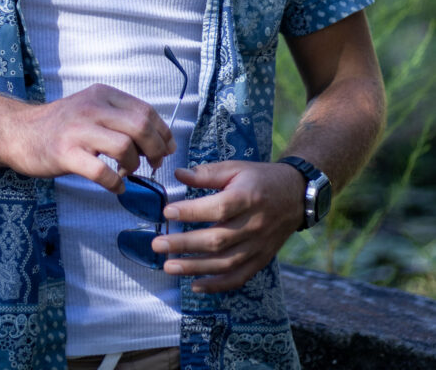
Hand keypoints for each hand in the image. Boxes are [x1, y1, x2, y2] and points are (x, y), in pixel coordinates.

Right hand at [6, 85, 175, 193]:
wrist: (19, 132)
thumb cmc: (61, 125)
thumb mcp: (91, 108)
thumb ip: (121, 118)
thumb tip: (160, 140)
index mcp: (102, 94)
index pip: (146, 111)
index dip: (163, 133)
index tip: (167, 148)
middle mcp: (92, 107)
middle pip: (140, 126)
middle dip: (156, 149)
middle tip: (155, 163)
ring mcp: (78, 130)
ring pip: (124, 147)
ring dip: (134, 165)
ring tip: (128, 173)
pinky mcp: (66, 153)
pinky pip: (102, 171)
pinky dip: (116, 183)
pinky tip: (115, 187)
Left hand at [151, 160, 304, 291]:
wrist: (296, 195)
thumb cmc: (260, 178)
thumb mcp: (236, 168)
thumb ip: (207, 173)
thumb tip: (179, 174)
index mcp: (247, 197)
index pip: (217, 208)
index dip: (191, 212)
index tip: (167, 212)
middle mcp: (254, 225)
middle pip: (217, 240)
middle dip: (185, 244)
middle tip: (158, 245)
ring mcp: (258, 246)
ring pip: (225, 263)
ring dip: (195, 268)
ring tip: (169, 267)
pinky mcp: (261, 260)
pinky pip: (239, 278)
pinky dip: (217, 285)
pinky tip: (195, 285)